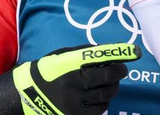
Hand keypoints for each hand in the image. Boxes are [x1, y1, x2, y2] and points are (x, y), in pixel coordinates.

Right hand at [0, 43, 140, 114]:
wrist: (27, 96)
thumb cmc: (46, 72)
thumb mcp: (60, 57)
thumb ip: (81, 54)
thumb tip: (106, 52)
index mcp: (67, 65)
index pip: (97, 56)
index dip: (117, 53)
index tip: (133, 51)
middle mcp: (72, 84)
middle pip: (107, 78)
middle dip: (119, 71)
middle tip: (122, 68)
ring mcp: (74, 103)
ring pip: (106, 95)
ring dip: (112, 87)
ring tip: (110, 82)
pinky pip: (100, 109)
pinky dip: (104, 101)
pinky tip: (99, 96)